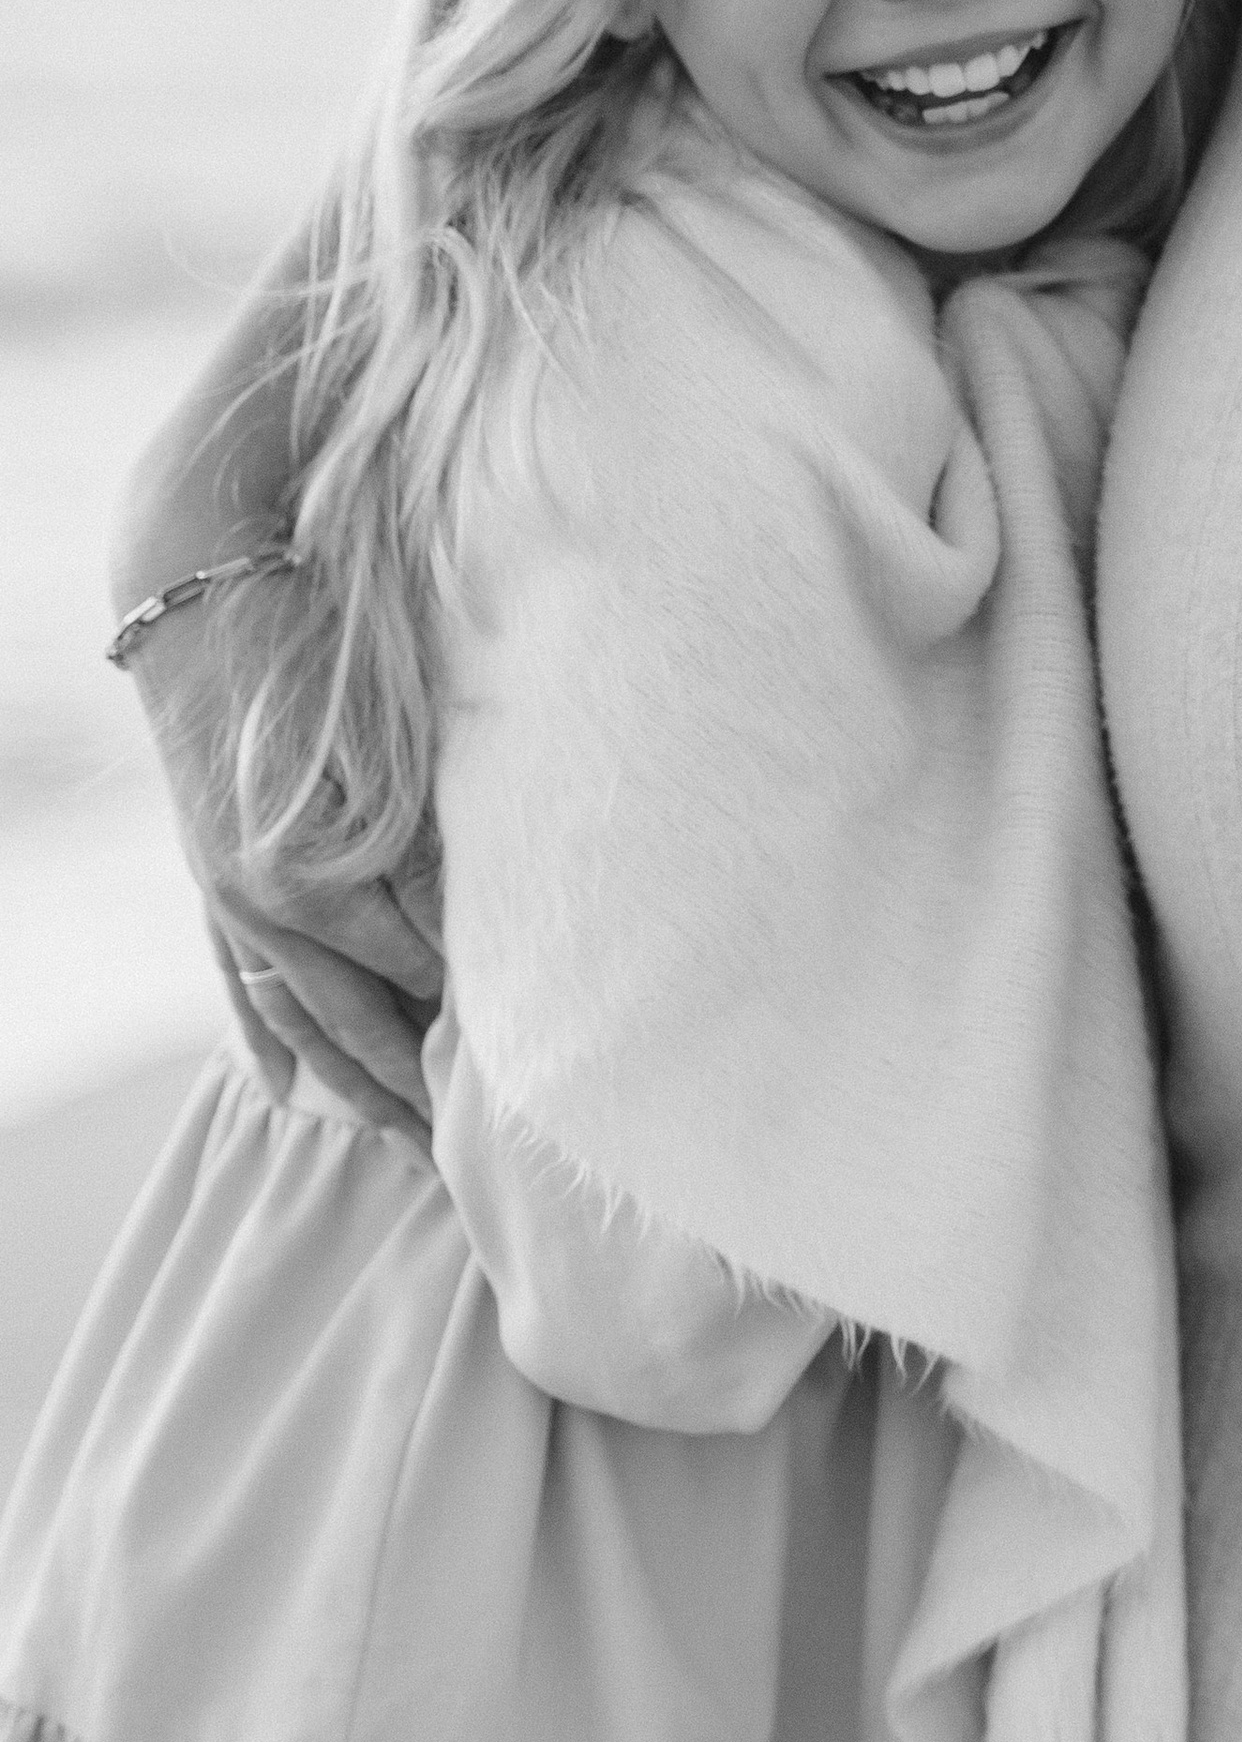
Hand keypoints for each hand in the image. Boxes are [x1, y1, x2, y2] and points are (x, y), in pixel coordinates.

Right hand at [124, 572, 444, 1147]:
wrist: (202, 591)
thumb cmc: (319, 647)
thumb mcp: (397, 746)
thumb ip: (435, 848)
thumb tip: (480, 940)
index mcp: (321, 878)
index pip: (423, 971)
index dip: (482, 1016)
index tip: (538, 1065)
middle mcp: (266, 905)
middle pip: (361, 1020)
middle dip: (423, 1086)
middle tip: (480, 1150)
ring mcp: (228, 897)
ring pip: (301, 1017)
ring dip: (353, 1081)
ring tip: (406, 1139)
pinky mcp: (208, 878)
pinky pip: (238, 983)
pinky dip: (267, 1037)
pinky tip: (288, 1088)